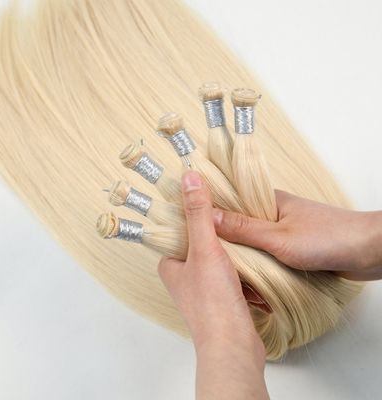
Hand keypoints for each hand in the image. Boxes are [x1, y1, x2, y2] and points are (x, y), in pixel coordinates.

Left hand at [158, 170, 268, 399]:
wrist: (233, 345)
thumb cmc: (213, 301)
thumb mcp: (205, 248)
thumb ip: (198, 213)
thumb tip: (189, 177)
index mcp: (170, 263)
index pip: (177, 227)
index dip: (191, 208)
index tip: (207, 191)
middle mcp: (182, 274)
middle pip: (198, 239)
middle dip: (215, 225)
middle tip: (231, 204)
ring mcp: (202, 286)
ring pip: (216, 254)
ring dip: (229, 242)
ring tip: (243, 221)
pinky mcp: (221, 296)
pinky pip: (229, 269)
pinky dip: (238, 259)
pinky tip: (252, 247)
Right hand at [213, 190, 381, 280]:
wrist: (367, 251)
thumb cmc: (327, 238)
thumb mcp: (278, 237)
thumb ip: (243, 228)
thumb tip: (207, 216)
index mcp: (265, 201)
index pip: (227, 202)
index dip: (207, 213)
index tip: (187, 228)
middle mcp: (270, 214)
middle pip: (236, 224)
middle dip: (220, 240)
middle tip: (199, 256)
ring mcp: (279, 231)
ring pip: (249, 241)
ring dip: (238, 254)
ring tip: (217, 269)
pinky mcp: (288, 247)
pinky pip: (263, 253)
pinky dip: (254, 263)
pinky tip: (243, 275)